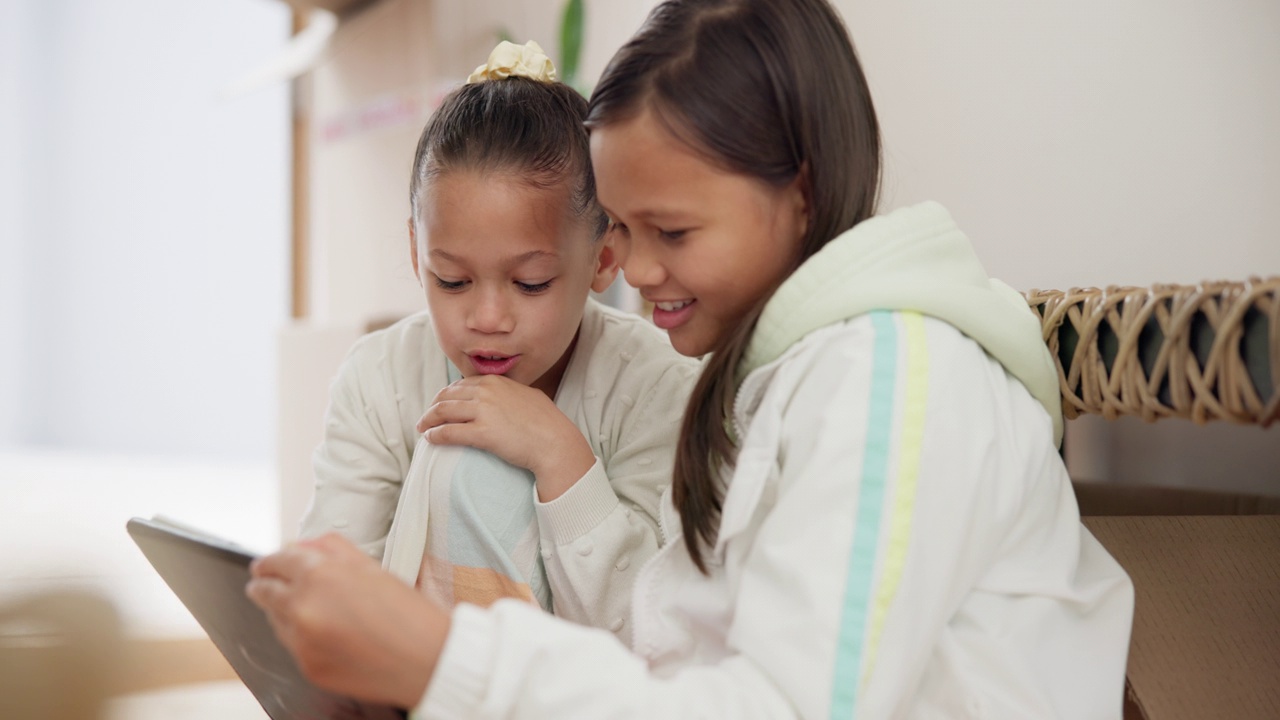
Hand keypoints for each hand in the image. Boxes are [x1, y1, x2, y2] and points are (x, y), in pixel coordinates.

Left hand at [245, 534, 449, 708]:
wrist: (428, 660)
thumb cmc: (409, 613)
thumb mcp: (373, 568)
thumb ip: (332, 550)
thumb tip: (302, 546)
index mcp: (321, 575)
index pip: (277, 561)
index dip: (269, 561)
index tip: (265, 564)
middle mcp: (303, 607)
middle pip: (264, 591)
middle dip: (264, 584)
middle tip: (265, 582)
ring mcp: (302, 641)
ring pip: (274, 619)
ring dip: (282, 610)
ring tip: (306, 609)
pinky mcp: (308, 667)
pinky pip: (292, 646)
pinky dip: (300, 636)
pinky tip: (324, 633)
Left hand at [416, 374, 595, 500]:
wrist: (555, 441)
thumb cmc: (547, 422)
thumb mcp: (528, 396)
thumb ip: (511, 392)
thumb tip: (505, 395)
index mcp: (496, 381)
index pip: (461, 384)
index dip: (446, 394)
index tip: (441, 404)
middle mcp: (487, 392)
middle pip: (448, 396)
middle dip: (433, 406)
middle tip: (426, 417)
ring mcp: (483, 411)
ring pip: (444, 412)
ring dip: (429, 420)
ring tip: (423, 428)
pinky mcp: (482, 433)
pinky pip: (449, 432)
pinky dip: (436, 435)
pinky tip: (430, 439)